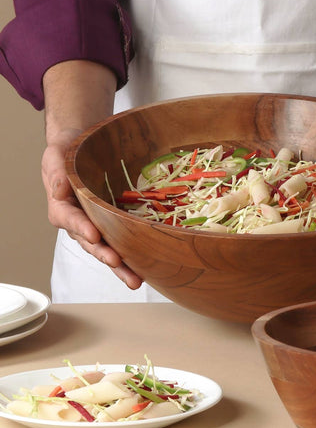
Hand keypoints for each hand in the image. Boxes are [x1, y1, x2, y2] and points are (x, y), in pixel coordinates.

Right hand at [42, 60, 142, 288]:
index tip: (94, 235)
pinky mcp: (113, 223)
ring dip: (121, 265)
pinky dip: (133, 253)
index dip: (81, 228)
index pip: (70, 220)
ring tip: (136, 280)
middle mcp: (79, 222)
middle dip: (104, 256)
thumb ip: (56, 172)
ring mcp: (97, 224)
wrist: (81, 147)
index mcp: (62, 207)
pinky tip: (148, 265)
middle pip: (91, 243)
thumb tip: (59, 191)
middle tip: (118, 263)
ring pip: (107, 249)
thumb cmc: (67, 151)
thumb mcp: (56, 156)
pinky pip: (122, 239)